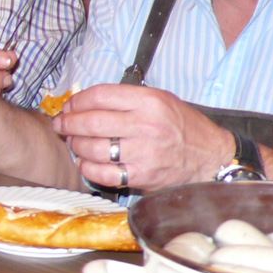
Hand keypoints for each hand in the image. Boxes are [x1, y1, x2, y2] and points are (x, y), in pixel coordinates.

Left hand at [52, 83, 232, 190]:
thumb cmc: (182, 126)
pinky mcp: (142, 177)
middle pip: (91, 122)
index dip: (77, 101)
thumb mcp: (160, 99)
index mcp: (148, 101)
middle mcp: (144, 126)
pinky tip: (85, 163)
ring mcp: (143, 153)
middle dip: (68, 123)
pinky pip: (103, 174)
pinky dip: (88, 168)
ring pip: (93, 148)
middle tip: (60, 124)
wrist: (211, 158)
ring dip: (76, 146)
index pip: (99, 96)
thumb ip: (125, 99)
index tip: (69, 106)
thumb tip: (85, 102)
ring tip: (73, 143)